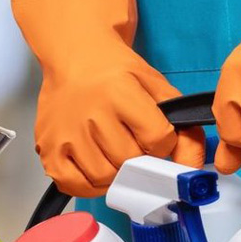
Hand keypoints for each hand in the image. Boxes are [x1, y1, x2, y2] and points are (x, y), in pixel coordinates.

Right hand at [35, 48, 205, 197]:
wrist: (74, 57)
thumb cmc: (113, 73)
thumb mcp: (156, 88)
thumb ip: (182, 126)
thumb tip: (191, 166)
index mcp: (119, 92)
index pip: (158, 139)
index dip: (162, 142)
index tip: (154, 133)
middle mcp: (89, 113)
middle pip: (130, 161)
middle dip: (139, 158)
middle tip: (133, 142)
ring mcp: (65, 133)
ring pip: (105, 177)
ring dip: (116, 172)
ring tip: (113, 152)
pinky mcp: (49, 149)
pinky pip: (74, 185)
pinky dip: (89, 184)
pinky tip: (94, 166)